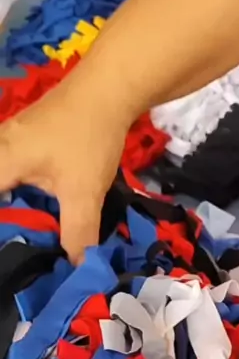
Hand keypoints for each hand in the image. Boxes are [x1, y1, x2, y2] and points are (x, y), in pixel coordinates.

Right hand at [0, 79, 128, 262]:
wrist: (108, 89)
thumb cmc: (89, 139)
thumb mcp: (84, 193)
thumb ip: (78, 233)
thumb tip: (78, 269)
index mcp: (1, 161)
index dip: (3, 228)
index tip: (9, 250)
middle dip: (7, 219)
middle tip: (16, 248)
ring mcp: (9, 139)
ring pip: (2, 177)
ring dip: (11, 206)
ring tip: (23, 234)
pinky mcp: (24, 138)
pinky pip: (9, 169)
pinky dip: (17, 191)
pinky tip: (35, 209)